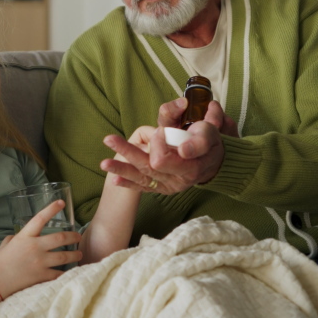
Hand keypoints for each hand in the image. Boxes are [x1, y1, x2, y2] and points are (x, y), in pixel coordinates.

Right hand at [0, 200, 81, 308]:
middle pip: (60, 238)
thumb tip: (20, 237)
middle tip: (78, 237)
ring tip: (79, 254)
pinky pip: (59, 274)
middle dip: (73, 236)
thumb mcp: (6, 245)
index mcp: (24, 237)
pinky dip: (66, 273)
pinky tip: (71, 272)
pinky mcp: (41, 276)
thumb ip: (15, 238)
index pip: (40, 218)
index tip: (61, 203)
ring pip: (64, 256)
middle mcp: (34, 247)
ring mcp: (39, 262)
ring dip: (74, 255)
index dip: (52, 209)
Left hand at [99, 100, 237, 195]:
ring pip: (142, 177)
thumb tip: (182, 148)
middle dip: (128, 153)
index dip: (158, 145)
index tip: (160, 132)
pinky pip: (143, 187)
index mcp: (190, 167)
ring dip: (121, 169)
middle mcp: (178, 180)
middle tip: (109, 138)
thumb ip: (200, 135)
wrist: (214, 160)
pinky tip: (112, 180)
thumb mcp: (209, 130)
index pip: (164, 159)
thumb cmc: (208, 141)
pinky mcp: (162, 187)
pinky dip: (128, 184)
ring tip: (103, 163)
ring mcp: (169, 185)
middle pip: (149, 167)